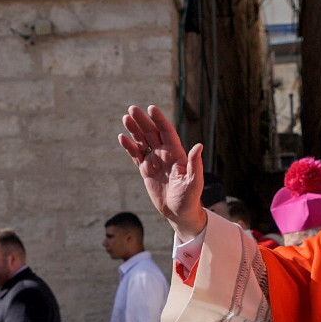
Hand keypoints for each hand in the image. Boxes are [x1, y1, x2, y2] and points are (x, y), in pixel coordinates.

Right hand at [118, 105, 206, 240]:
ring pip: (143, 141)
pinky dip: (129, 147)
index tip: (151, 108)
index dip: (159, 120)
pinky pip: (136, 155)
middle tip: (132, 108)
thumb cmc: (190, 199)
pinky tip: (122, 137)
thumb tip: (198, 145)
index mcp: (177, 154)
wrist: (179, 213)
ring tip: (126, 118)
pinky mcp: (146, 171)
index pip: (167, 132)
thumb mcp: (194, 182)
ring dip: (134, 130)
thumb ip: (195, 164)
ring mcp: (155, 162)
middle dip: (143, 121)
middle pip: (152, 133)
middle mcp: (165, 155)